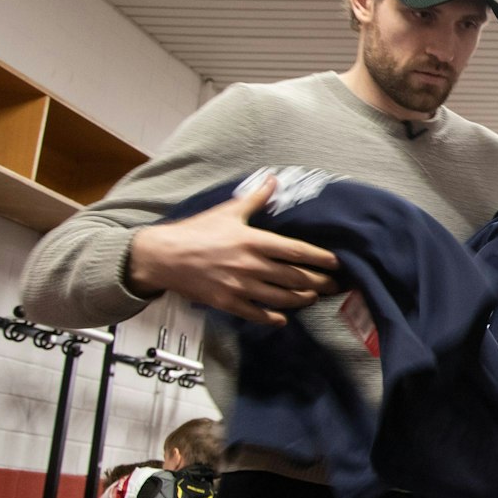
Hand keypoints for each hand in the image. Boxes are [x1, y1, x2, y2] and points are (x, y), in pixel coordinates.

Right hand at [127, 177, 341, 325]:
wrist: (162, 256)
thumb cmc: (196, 232)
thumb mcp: (228, 211)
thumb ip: (255, 198)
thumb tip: (272, 179)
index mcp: (254, 241)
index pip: (296, 251)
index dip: (319, 258)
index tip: (335, 263)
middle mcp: (251, 266)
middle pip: (295, 278)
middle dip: (318, 283)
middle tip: (334, 286)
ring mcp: (240, 287)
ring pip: (280, 298)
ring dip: (301, 299)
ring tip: (313, 298)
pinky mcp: (227, 303)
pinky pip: (256, 314)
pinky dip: (272, 318)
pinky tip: (282, 318)